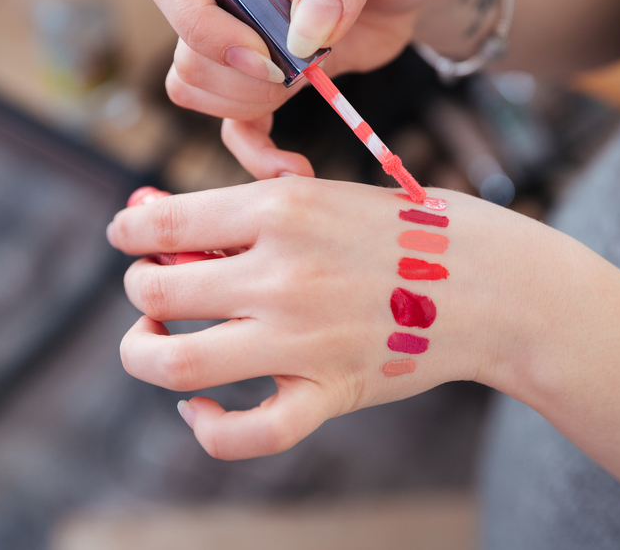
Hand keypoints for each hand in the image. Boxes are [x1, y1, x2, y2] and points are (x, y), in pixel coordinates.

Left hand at [106, 178, 568, 458]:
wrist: (492, 282)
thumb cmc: (407, 228)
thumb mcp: (328, 187)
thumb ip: (251, 186)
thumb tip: (164, 207)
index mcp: (282, 207)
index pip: (161, 224)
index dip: (127, 234)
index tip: (128, 239)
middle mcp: (283, 272)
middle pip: (153, 292)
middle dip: (138, 290)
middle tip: (153, 288)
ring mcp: (304, 338)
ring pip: (176, 364)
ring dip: (141, 354)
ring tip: (150, 342)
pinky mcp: (330, 392)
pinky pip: (247, 433)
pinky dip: (207, 428)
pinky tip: (199, 408)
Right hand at [144, 0, 463, 178]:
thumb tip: (305, 30)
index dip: (197, 25)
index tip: (261, 53)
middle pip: (185, 50)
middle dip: (241, 77)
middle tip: (302, 68)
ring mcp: (239, 40)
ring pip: (196, 90)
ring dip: (248, 105)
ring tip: (309, 82)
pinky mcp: (264, 82)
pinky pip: (233, 127)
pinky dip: (257, 153)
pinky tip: (293, 167)